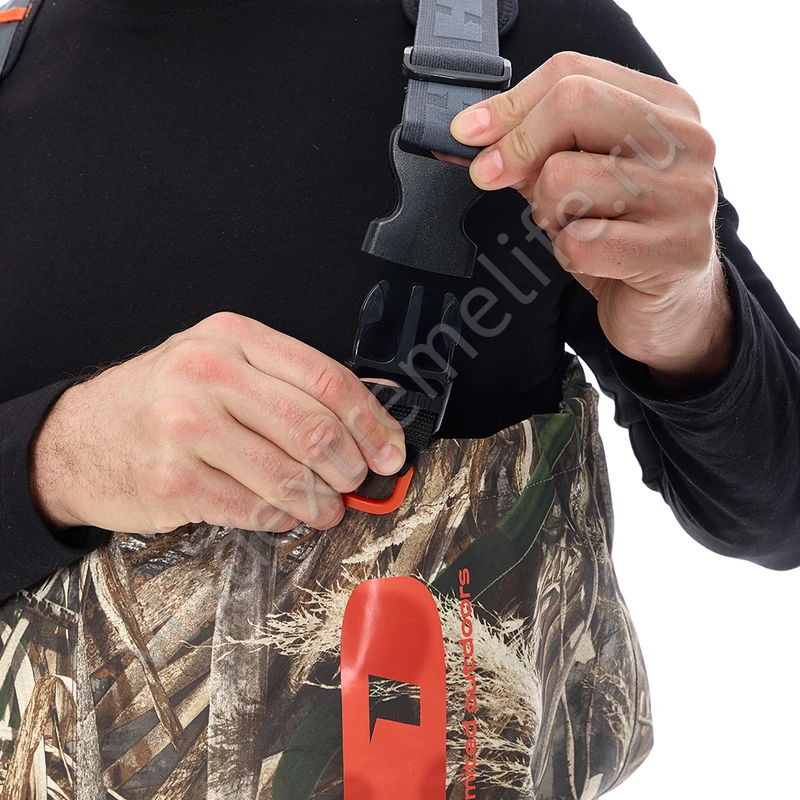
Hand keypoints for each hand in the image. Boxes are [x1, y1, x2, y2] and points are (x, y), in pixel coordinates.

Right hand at [30, 312, 405, 533]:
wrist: (76, 439)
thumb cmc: (160, 402)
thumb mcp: (219, 366)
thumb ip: (286, 385)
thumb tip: (366, 424)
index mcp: (232, 337)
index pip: (326, 379)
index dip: (371, 421)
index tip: (389, 451)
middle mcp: (208, 373)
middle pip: (313, 428)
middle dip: (350, 466)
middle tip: (356, 482)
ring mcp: (186, 427)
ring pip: (289, 475)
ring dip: (321, 502)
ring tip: (324, 508)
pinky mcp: (174, 480)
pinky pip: (255, 508)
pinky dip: (281, 518)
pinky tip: (280, 513)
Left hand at [448, 51, 733, 388]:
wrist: (673, 306)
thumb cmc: (623, 235)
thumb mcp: (578, 180)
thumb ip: (533, 150)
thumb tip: (472, 137)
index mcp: (665, 108)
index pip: (573, 74)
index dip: (509, 105)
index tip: (469, 133)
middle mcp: (686, 142)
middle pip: (573, 106)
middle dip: (518, 146)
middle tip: (495, 177)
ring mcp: (687, 196)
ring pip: (565, 178)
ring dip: (548, 213)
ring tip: (574, 227)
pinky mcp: (676, 251)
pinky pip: (578, 242)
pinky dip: (567, 256)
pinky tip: (591, 259)